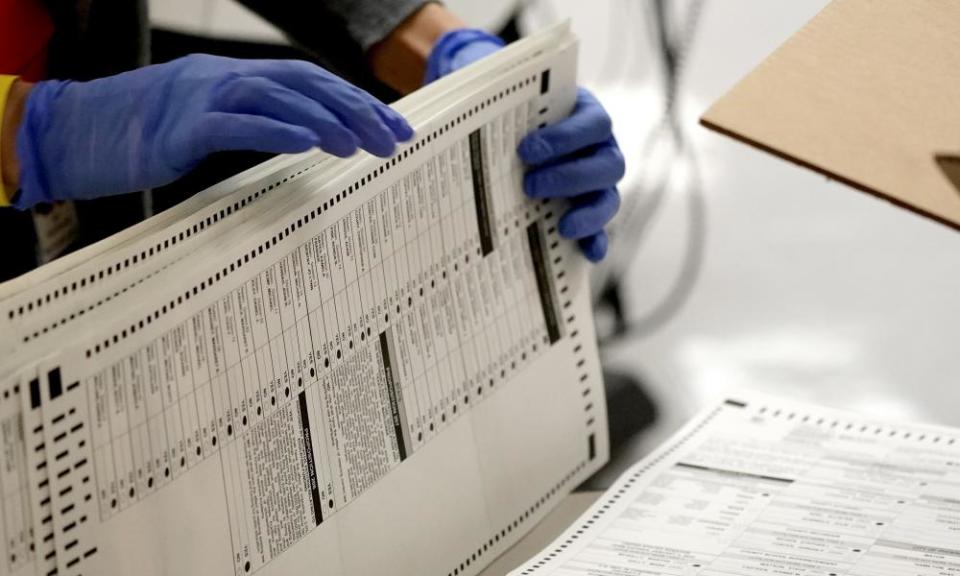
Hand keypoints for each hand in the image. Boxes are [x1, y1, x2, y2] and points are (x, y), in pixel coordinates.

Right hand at [13, 54, 412, 208]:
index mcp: (239, 79)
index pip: (312, 84)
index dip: (357, 103)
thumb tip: (308, 138)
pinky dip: (275, 130)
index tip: (395, 128)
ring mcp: (203, 98)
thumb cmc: (148, 134)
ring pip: (276, 97)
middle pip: (305, 85)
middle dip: (356, 111)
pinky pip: (234, 125)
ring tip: (362, 144)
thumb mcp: (211, 122)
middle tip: (394, 139)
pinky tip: (308, 144)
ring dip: (325, 119)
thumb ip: (255, 123)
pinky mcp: (181, 127)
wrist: (79, 133)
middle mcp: (227, 79)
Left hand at [428, 30, 623, 261]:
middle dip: (570, 176)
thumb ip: (483, 97)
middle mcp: (600, 149)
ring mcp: (597, 183)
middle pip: (609, 164)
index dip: (566, 137)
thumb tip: (435, 100)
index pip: (594, 123)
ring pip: (609, 198)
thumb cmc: (509, 115)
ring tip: (561, 226)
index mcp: (585, 115)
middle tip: (529, 185)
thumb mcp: (497, 100)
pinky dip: (596, 242)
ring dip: (588, 213)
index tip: (526, 149)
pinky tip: (586, 254)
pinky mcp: (588, 213)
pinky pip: (601, 231)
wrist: (510, 133)